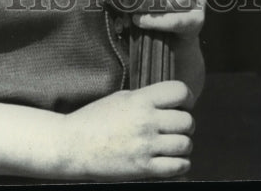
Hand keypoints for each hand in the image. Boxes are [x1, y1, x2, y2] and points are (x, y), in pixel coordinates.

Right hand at [61, 80, 194, 180]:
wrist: (73, 146)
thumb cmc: (95, 119)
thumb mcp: (120, 99)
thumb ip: (145, 99)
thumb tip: (169, 102)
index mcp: (140, 100)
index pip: (179, 91)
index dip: (187, 98)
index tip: (183, 104)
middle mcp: (146, 121)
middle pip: (187, 121)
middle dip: (186, 124)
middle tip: (176, 128)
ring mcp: (145, 146)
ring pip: (185, 145)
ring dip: (183, 145)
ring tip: (173, 145)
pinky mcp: (143, 168)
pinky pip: (177, 167)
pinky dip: (180, 164)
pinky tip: (171, 160)